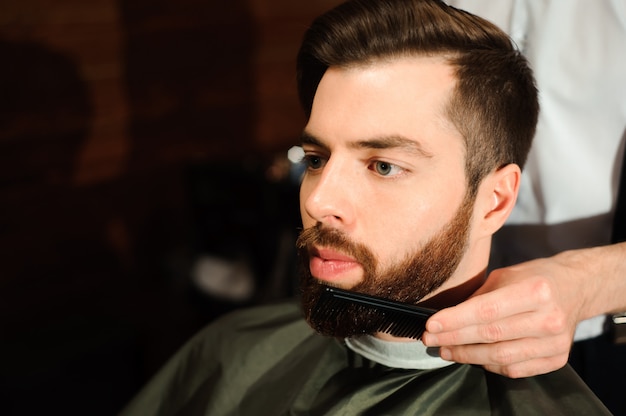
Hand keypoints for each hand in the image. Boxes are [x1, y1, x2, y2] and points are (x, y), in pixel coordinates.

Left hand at [422, 255, 584, 377]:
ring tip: (446, 350)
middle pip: (491, 335)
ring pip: (501, 357)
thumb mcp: (505, 276)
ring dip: (467, 355)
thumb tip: (446, 317)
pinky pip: (515, 369)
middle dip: (454, 338)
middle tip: (430, 339)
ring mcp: (555, 342)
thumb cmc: (534, 278)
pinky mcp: (557, 358)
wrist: (576, 287)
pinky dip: (490, 365)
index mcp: (535, 291)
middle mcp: (548, 318)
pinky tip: (474, 357)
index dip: (455, 320)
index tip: (431, 325)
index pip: (486, 310)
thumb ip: (479, 297)